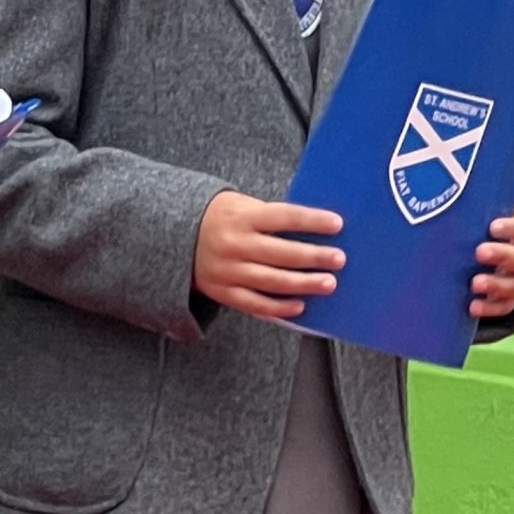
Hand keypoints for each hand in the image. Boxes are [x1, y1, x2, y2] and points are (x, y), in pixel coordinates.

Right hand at [193, 191, 345, 322]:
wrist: (174, 235)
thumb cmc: (220, 218)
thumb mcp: (241, 205)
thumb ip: (271, 217)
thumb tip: (315, 230)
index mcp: (241, 217)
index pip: (283, 217)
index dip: (312, 221)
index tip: (337, 224)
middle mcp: (234, 244)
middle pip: (281, 253)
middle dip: (313, 256)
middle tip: (339, 259)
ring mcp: (228, 270)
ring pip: (272, 281)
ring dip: (304, 284)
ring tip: (329, 283)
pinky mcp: (223, 292)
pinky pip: (255, 304)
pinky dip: (279, 307)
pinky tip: (300, 306)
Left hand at [472, 206, 513, 317]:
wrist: (492, 248)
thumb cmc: (489, 226)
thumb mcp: (490, 215)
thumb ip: (482, 211)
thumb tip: (447, 202)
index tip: (493, 227)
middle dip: (504, 256)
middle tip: (480, 252)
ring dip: (497, 285)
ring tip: (475, 283)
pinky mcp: (513, 299)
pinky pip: (505, 306)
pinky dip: (490, 308)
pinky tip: (473, 306)